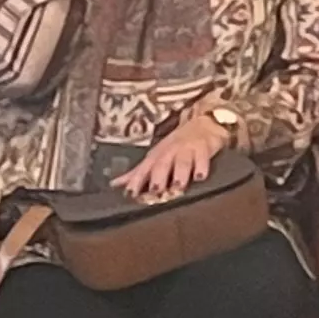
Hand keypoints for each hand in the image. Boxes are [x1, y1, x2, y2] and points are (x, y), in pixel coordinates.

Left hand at [114, 107, 228, 201]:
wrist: (203, 124)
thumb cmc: (176, 145)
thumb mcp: (156, 156)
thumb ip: (137, 173)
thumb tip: (114, 184)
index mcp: (157, 155)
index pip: (144, 169)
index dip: (137, 181)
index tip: (131, 194)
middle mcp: (170, 152)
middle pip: (162, 164)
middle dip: (158, 177)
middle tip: (156, 190)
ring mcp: (187, 149)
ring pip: (182, 162)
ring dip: (180, 173)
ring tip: (178, 186)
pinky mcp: (204, 148)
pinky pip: (203, 158)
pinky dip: (202, 167)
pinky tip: (200, 177)